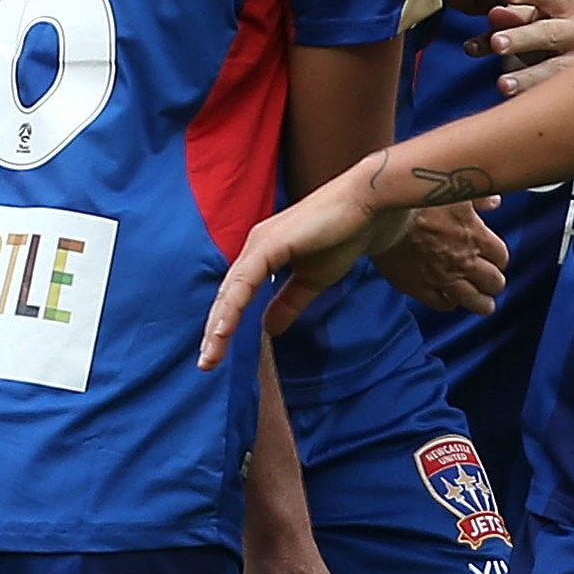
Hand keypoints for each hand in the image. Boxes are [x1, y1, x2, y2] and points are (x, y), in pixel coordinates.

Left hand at [199, 163, 405, 369]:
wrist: (367, 209)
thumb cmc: (342, 238)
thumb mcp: (311, 281)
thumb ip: (288, 303)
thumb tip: (268, 330)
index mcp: (261, 255)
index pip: (236, 295)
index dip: (225, 324)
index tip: (216, 355)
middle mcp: (254, 247)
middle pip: (228, 295)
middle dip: (214, 330)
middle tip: (206, 363)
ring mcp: (260, 243)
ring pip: (232, 290)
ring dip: (219, 324)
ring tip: (210, 355)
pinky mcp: (270, 243)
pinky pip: (246, 279)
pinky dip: (234, 306)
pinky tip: (224, 329)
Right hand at [371, 199, 507, 313]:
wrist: (381, 214)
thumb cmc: (416, 198)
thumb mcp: (453, 189)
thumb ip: (478, 196)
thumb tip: (494, 201)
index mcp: (475, 237)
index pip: (501, 257)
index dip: (498, 258)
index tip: (491, 257)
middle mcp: (464, 262)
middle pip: (494, 283)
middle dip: (492, 282)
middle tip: (486, 279)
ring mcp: (443, 278)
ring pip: (476, 302)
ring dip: (481, 302)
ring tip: (481, 302)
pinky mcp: (421, 289)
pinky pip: (444, 305)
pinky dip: (450, 302)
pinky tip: (448, 296)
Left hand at [463, 0, 573, 95]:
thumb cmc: (546, 24)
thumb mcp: (527, 13)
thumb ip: (503, 11)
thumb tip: (487, 10)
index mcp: (564, 2)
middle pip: (548, 32)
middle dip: (522, 37)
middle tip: (496, 43)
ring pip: (556, 68)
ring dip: (527, 76)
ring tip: (502, 84)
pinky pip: (554, 92)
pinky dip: (530, 94)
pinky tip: (509, 97)